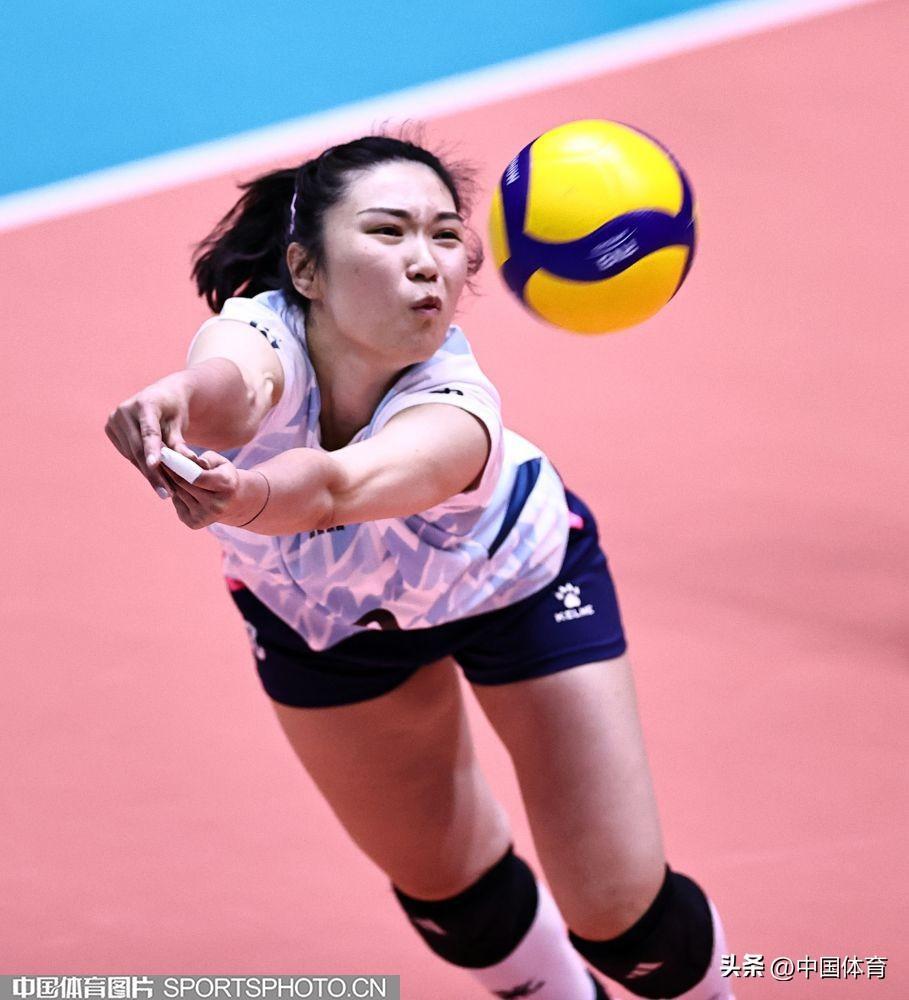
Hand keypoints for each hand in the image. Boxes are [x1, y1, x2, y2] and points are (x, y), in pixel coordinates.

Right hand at [105, 375, 195, 498]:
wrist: (162, 396)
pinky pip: (127, 453)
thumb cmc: (175, 411)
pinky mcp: (110, 428)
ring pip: (132, 454)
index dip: (152, 449)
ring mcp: (115, 419)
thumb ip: (180, 444)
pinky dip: (141, 465)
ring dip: (148, 472)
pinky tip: (154, 476)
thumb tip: (189, 463)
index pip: (149, 431)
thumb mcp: (180, 424)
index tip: (154, 465)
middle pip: (138, 447)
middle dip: (154, 473)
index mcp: (146, 403)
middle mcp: (125, 410)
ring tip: (165, 489)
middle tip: (167, 493)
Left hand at [160, 453, 268, 529]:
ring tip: (162, 468)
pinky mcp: (195, 523)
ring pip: (178, 493)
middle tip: (158, 458)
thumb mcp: (222, 463)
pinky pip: (177, 503)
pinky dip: (173, 493)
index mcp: (227, 487)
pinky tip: (171, 484)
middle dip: (170, 471)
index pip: (198, 477)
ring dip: (168, 481)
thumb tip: (194, 461)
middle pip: (184, 485)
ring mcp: (205, 517)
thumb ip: (208, 458)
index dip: (179, 466)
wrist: (233, 502)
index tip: (165, 454)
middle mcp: (217, 505)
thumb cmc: (224, 476)